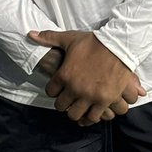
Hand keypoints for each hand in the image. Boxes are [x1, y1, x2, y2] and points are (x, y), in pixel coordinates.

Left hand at [28, 29, 145, 124]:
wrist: (120, 45)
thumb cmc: (94, 42)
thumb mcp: (70, 38)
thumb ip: (49, 38)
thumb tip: (31, 34)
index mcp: (64, 75)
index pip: (51, 91)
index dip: (53, 90)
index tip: (57, 90)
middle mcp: (75, 89)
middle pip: (62, 107)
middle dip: (64, 104)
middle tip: (67, 101)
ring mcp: (90, 97)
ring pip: (77, 115)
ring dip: (77, 113)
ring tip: (80, 108)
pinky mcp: (105, 101)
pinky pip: (94, 117)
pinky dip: (93, 116)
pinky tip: (92, 113)